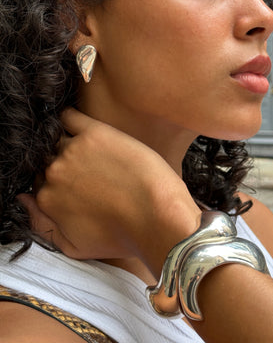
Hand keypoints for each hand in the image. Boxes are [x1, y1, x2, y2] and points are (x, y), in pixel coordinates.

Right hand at [20, 109, 200, 276]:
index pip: (40, 182)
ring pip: (59, 140)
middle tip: (88, 169)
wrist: (157, 217)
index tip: (78, 183)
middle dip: (64, 165)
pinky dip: (69, 119)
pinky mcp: (95, 133)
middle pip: (48, 160)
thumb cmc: (122, 236)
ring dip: (70, 144)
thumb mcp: (74, 247)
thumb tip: (23, 199)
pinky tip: (84, 129)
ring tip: (92, 151)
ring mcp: (73, 150)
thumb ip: (41, 225)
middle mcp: (54, 173)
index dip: (59, 183)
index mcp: (47, 199)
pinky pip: (70, 117)